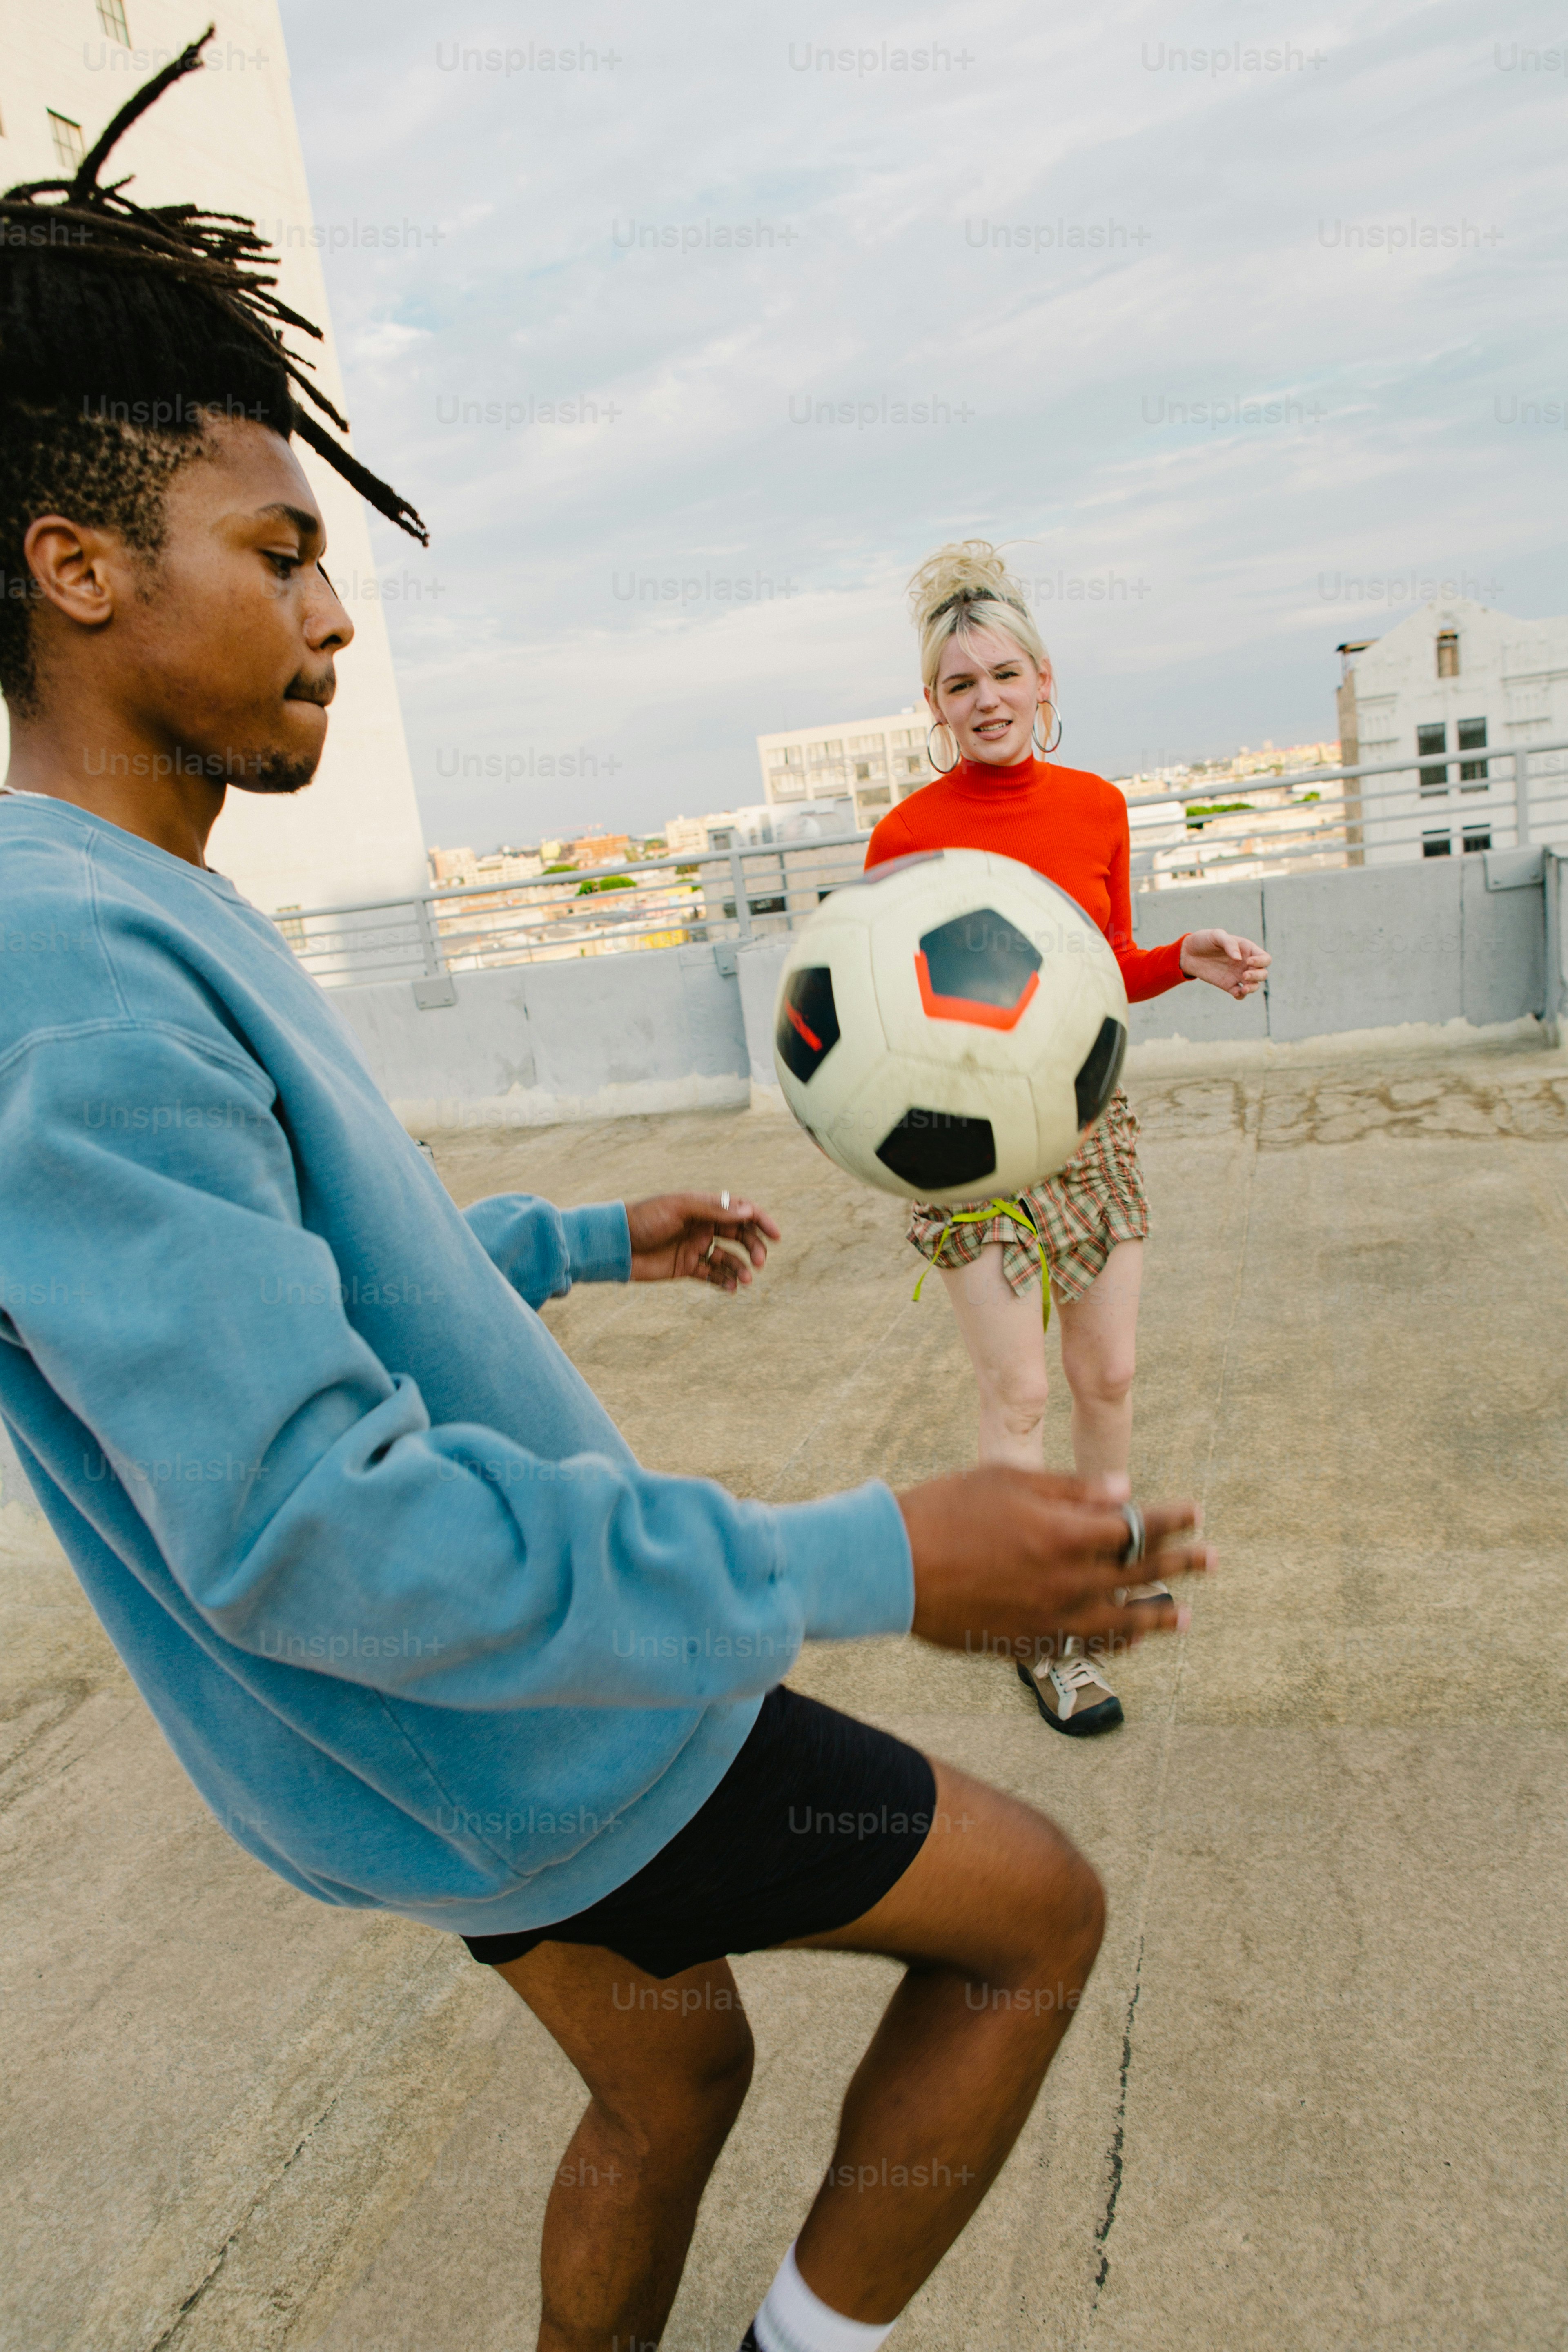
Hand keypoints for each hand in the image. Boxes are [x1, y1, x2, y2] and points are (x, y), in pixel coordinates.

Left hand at [625, 1192, 780, 1291]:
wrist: (615, 1244)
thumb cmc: (644, 1219)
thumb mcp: (680, 1209)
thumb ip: (714, 1210)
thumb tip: (748, 1210)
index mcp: (703, 1207)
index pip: (740, 1211)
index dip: (760, 1220)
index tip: (775, 1236)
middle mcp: (702, 1226)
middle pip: (739, 1236)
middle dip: (754, 1248)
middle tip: (759, 1263)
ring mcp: (695, 1247)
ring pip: (728, 1257)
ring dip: (741, 1268)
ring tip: (745, 1280)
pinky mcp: (685, 1267)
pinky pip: (712, 1274)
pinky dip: (724, 1281)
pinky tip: (731, 1288)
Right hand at [898, 1468, 1211, 1657]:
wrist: (891, 1566)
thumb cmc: (945, 1510)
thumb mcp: (1008, 1481)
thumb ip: (1071, 1489)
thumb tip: (1125, 1491)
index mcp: (1064, 1534)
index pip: (1136, 1527)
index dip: (1171, 1519)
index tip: (1197, 1514)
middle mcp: (1066, 1582)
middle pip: (1138, 1575)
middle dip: (1179, 1564)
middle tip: (1212, 1561)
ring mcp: (1047, 1619)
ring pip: (1118, 1623)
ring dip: (1155, 1617)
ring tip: (1183, 1616)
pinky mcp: (1024, 1643)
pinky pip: (1082, 1649)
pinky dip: (1111, 1644)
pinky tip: (1126, 1641)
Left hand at [1179, 928, 1269, 997]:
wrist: (1188, 953)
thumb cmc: (1204, 940)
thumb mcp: (1216, 935)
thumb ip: (1229, 944)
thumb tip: (1240, 959)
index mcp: (1247, 949)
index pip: (1264, 958)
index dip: (1261, 961)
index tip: (1248, 962)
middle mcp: (1245, 963)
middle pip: (1263, 973)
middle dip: (1257, 976)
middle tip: (1244, 976)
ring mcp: (1238, 975)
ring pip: (1255, 985)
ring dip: (1253, 988)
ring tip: (1244, 989)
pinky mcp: (1228, 985)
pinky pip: (1240, 994)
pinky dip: (1241, 995)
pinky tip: (1236, 992)